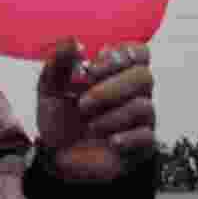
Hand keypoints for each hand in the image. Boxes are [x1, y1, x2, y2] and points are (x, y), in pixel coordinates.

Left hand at [36, 38, 155, 182]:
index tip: (91, 69)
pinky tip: (110, 141)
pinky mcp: (142, 145)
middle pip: (144, 76)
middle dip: (111, 89)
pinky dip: (127, 138)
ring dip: (112, 115)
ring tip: (90, 125)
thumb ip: (58, 63)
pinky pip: (148, 136)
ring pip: (144, 106)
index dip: (118, 56)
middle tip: (83, 103)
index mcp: (114, 72)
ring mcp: (140, 119)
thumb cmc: (59, 116)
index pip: (137, 52)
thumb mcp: (50, 89)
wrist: (57, 157)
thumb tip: (73, 41)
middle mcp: (132, 92)